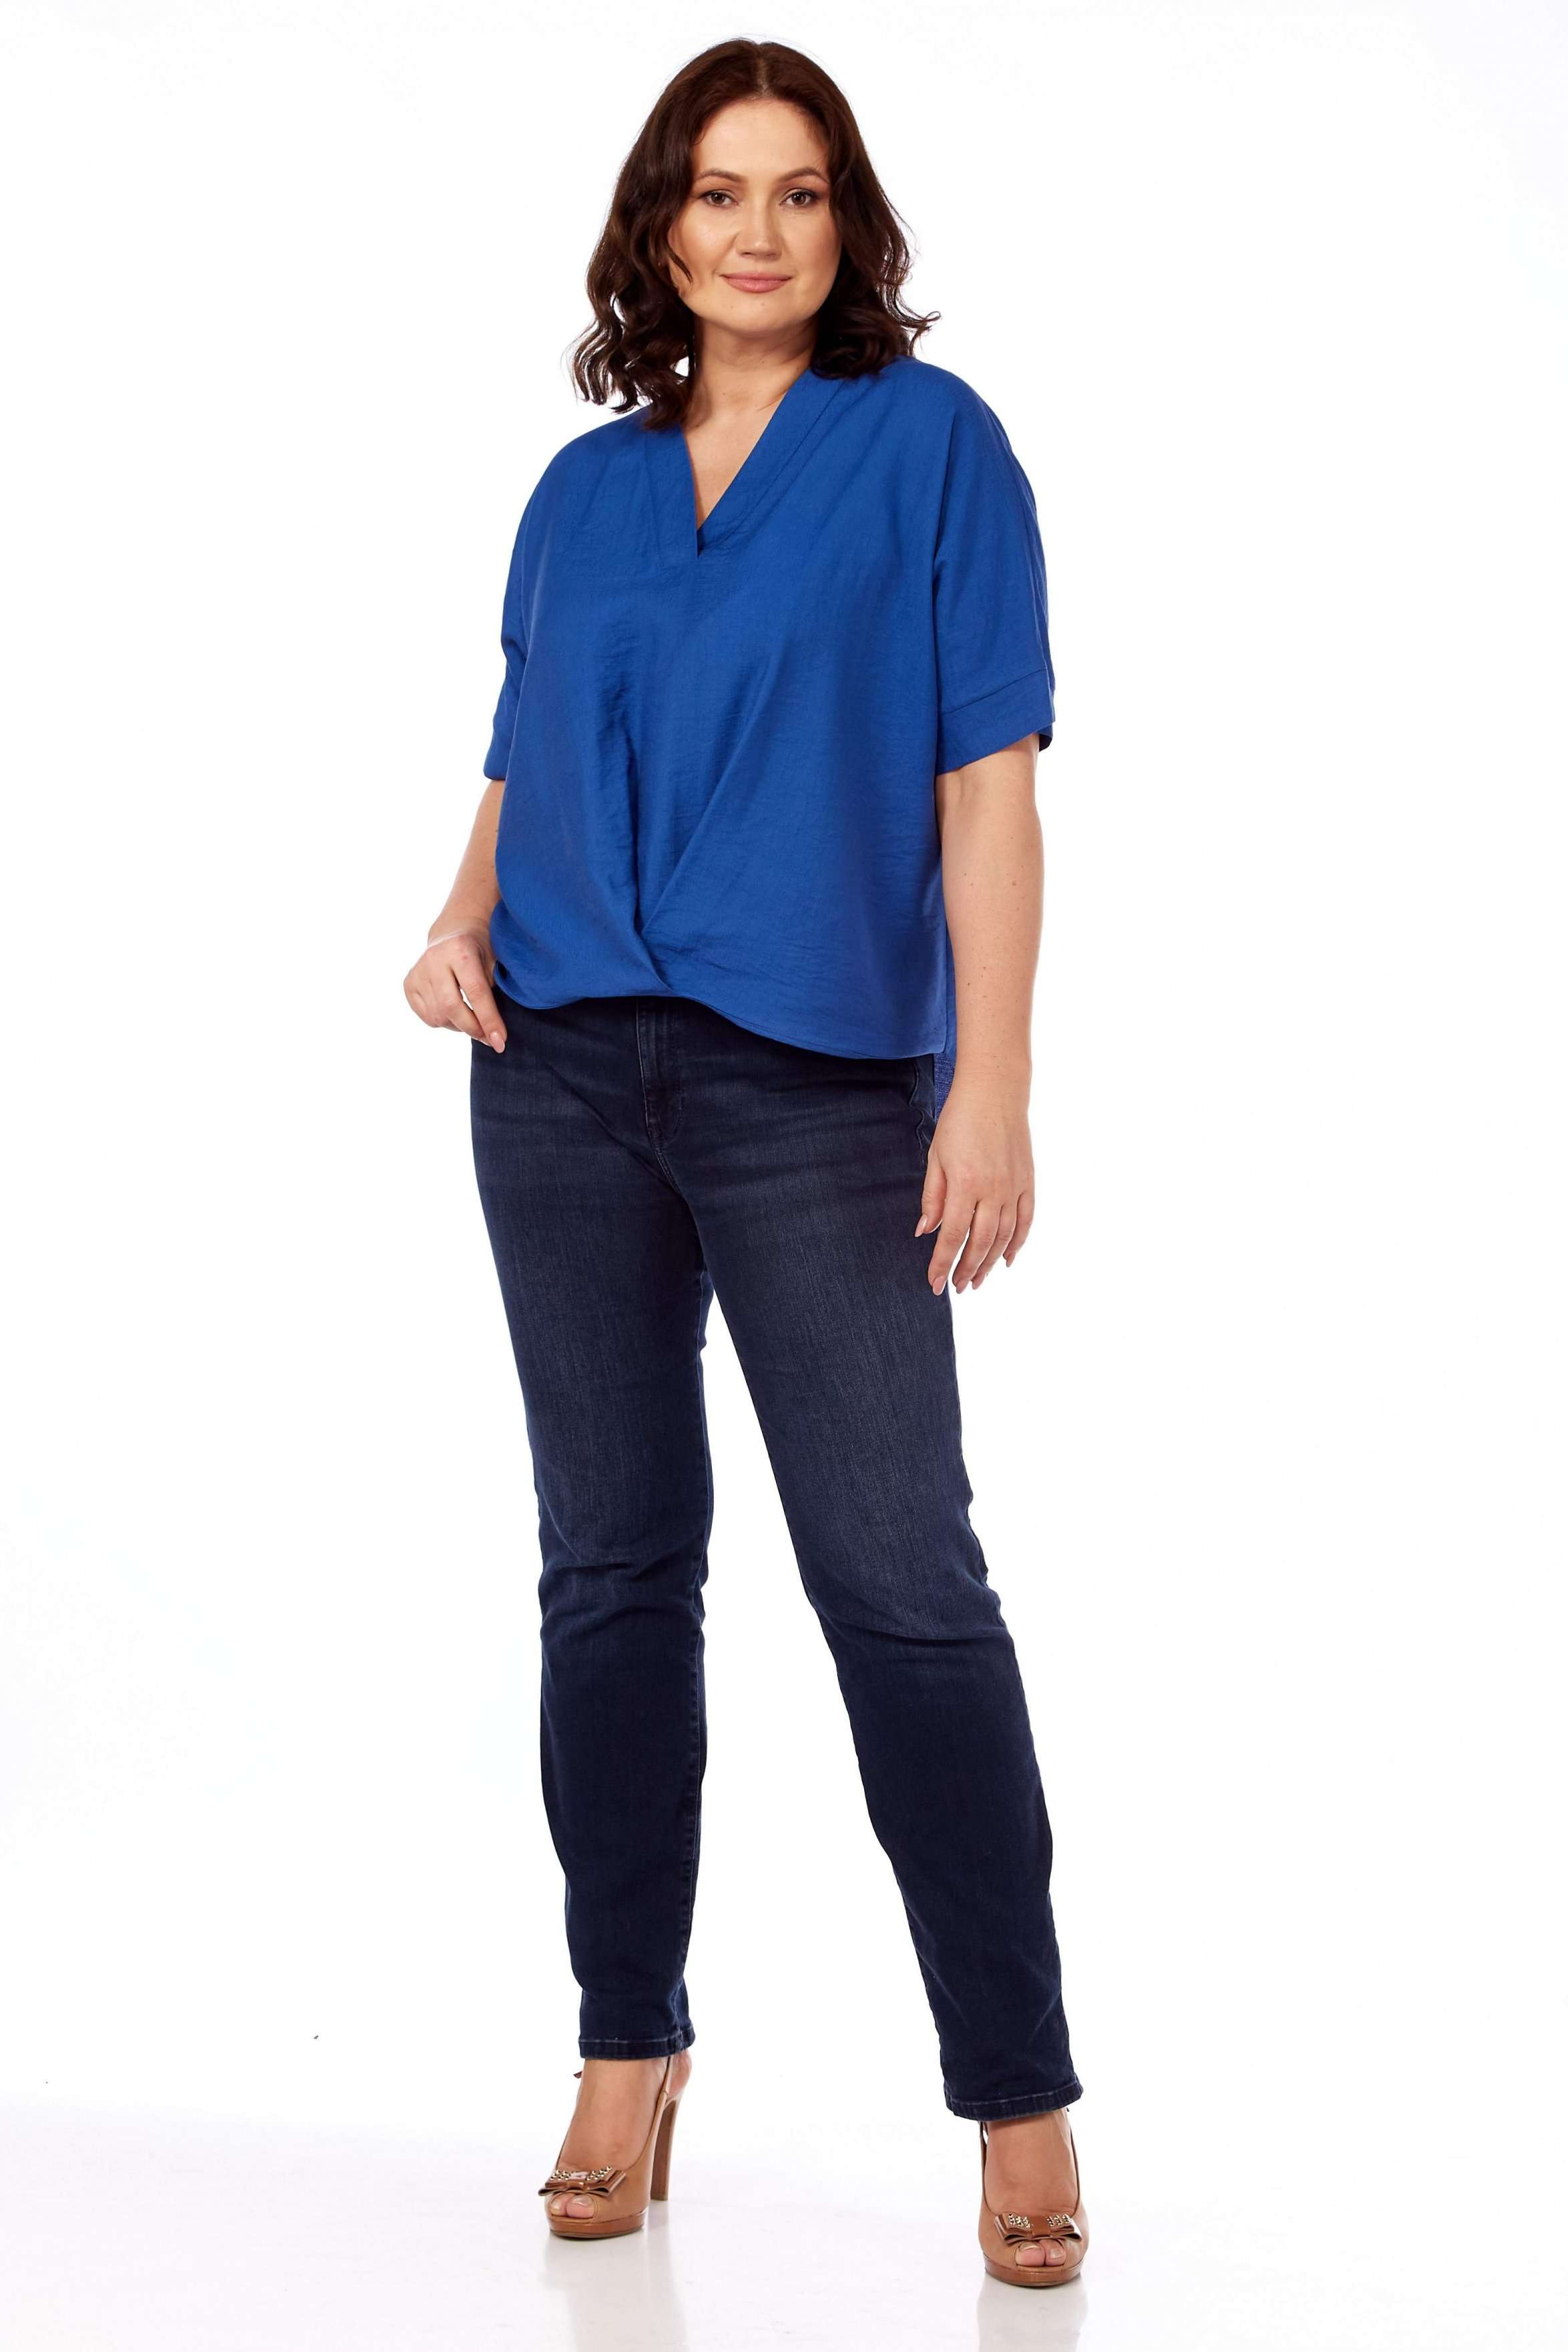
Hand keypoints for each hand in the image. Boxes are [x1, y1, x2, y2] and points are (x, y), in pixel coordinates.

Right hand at [404, 922, 506, 1050]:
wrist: (454, 932)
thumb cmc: (481, 951)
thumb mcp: (495, 963)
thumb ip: (495, 993)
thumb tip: (496, 1035)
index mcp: (460, 949)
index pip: (476, 992)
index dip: (489, 1020)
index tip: (500, 1042)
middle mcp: (434, 959)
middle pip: (451, 1008)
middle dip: (473, 1029)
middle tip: (489, 1038)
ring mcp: (418, 971)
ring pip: (439, 1017)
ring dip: (460, 1026)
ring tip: (472, 1017)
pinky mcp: (408, 983)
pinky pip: (428, 1017)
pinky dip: (445, 1022)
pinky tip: (454, 1010)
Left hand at [915, 1074, 1033, 1294]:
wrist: (995, 1091)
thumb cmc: (959, 1121)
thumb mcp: (936, 1157)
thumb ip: (932, 1197)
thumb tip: (925, 1231)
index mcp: (965, 1183)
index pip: (952, 1235)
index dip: (943, 1263)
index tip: (934, 1283)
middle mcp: (993, 1189)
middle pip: (981, 1242)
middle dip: (966, 1269)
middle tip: (957, 1287)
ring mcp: (1014, 1187)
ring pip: (1005, 1237)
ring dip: (990, 1263)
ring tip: (977, 1280)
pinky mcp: (1028, 1181)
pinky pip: (1026, 1220)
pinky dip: (1018, 1243)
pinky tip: (1007, 1259)